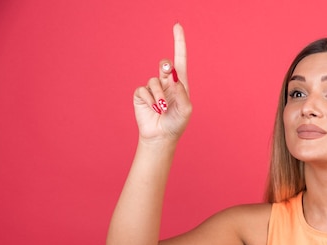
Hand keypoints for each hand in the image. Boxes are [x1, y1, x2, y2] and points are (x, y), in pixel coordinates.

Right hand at [133, 23, 191, 142]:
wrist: (161, 136)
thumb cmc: (177, 123)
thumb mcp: (185, 109)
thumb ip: (182, 93)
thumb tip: (173, 78)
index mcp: (180, 83)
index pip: (180, 59)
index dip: (179, 42)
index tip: (177, 26)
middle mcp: (166, 83)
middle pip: (165, 64)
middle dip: (166, 67)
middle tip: (168, 73)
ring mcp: (153, 88)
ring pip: (155, 81)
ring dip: (159, 95)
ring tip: (162, 108)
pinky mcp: (141, 94)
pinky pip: (144, 90)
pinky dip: (150, 100)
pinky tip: (154, 109)